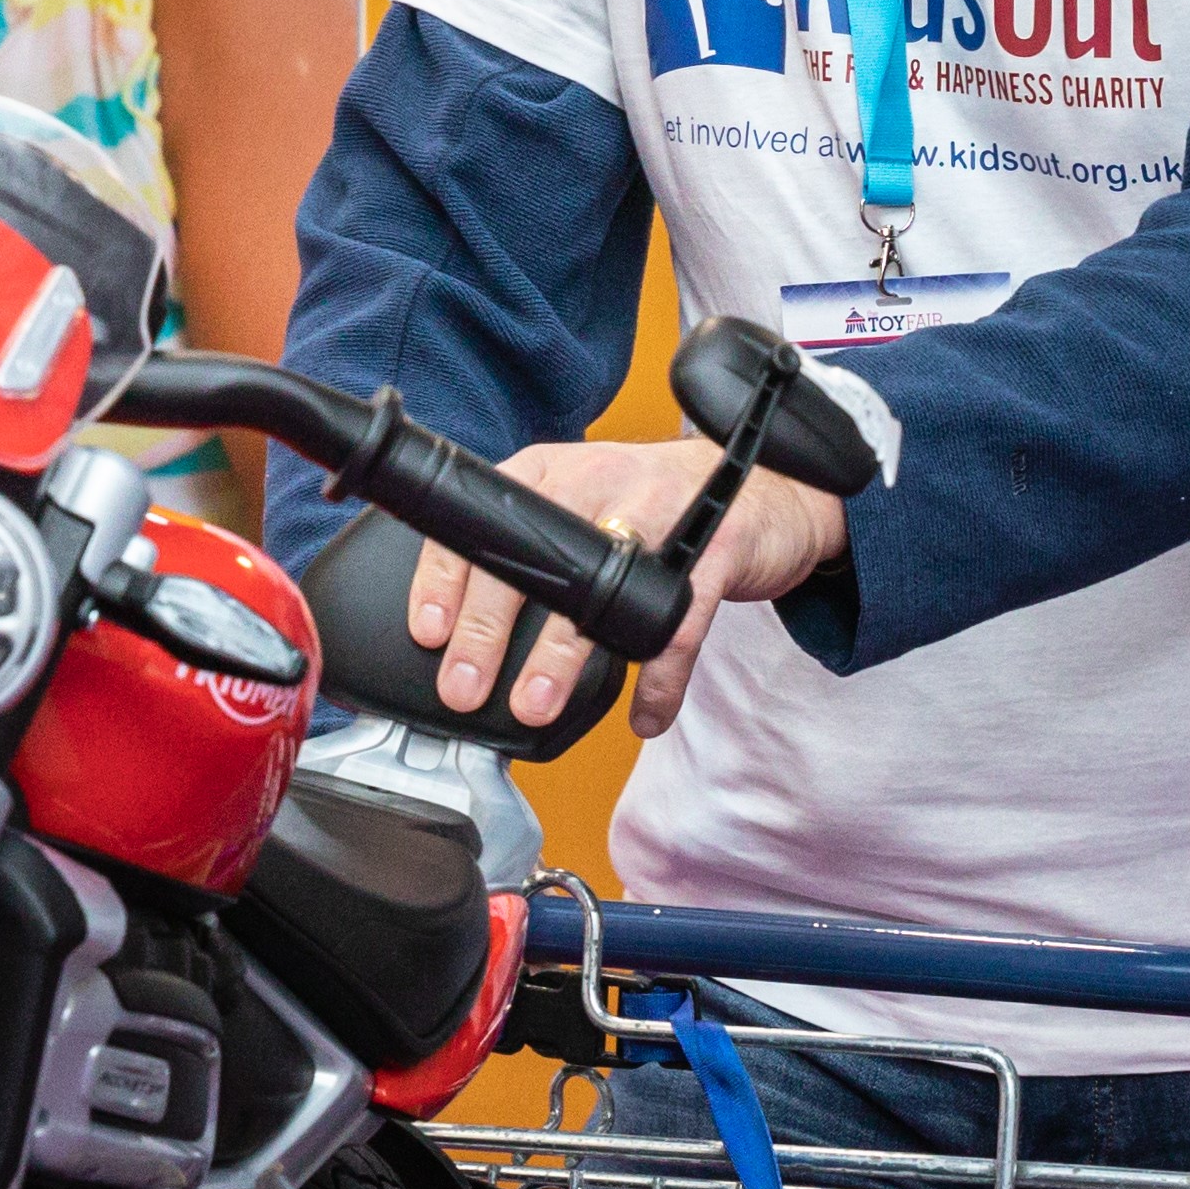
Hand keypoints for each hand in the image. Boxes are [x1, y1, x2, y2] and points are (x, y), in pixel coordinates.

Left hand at [409, 436, 853, 739]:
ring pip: (597, 590)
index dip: (445, 579)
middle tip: (465, 688)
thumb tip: (466, 630)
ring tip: (536, 706)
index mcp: (549, 473)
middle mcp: (596, 482)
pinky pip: (677, 622)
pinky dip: (659, 679)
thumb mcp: (582, 503)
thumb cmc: (655, 505)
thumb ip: (532, 549)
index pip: (479, 521)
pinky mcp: (714, 546)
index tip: (427, 632)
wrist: (762, 489)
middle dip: (488, 632)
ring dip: (560, 658)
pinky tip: (645, 715)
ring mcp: (659, 511)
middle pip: (529, 561)